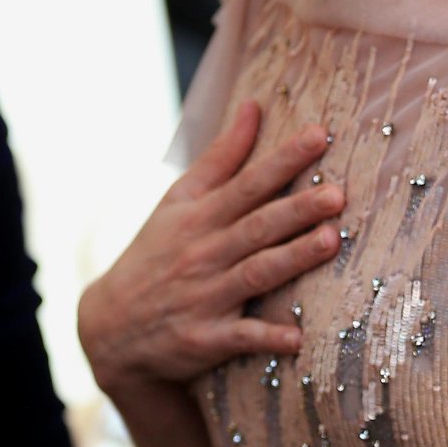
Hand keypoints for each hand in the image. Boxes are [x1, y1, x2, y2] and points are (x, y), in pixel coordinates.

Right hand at [78, 100, 344, 392]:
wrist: (110, 328)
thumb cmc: (155, 254)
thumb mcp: (178, 202)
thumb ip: (221, 158)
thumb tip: (254, 106)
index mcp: (199, 216)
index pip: (247, 182)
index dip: (283, 159)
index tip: (319, 135)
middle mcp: (203, 253)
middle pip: (257, 226)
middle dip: (297, 209)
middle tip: (337, 194)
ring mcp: (204, 298)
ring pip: (255, 274)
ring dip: (292, 258)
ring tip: (331, 241)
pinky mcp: (205, 340)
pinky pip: (240, 338)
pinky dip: (266, 338)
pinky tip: (298, 337)